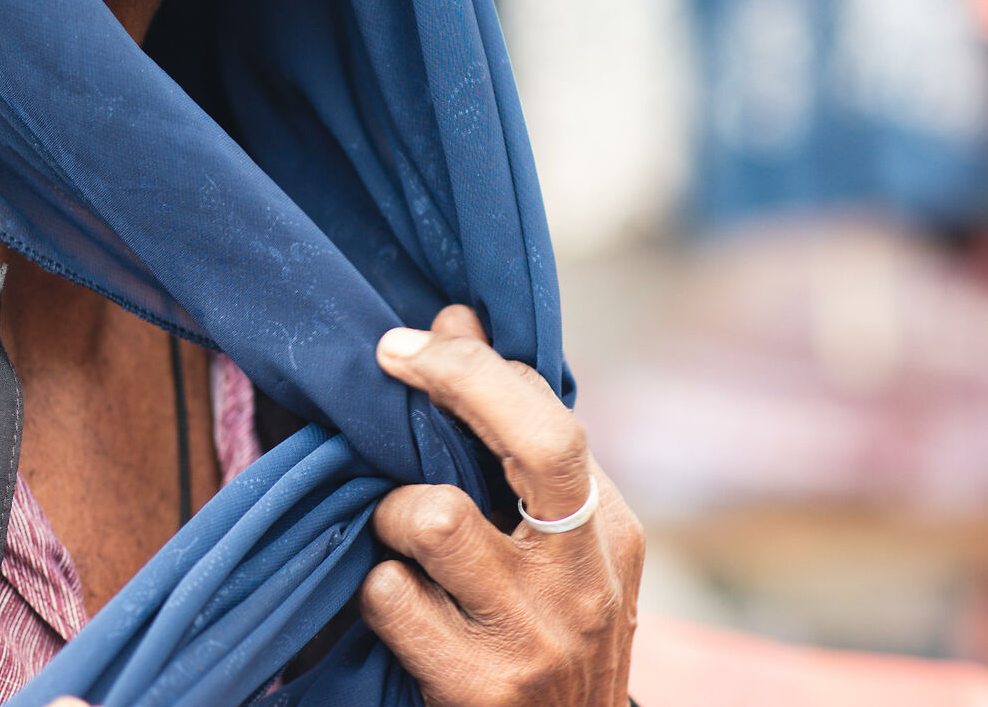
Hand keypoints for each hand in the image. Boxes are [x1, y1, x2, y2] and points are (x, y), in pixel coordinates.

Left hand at [363, 306, 641, 706]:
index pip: (554, 418)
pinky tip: (396, 607)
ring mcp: (538, 637)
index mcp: (610, 533)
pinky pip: (390, 596)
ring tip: (399, 539)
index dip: (475, 365)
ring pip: (435, 518)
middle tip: (392, 362)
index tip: (412, 342)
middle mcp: (586, 580)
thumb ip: (510, 444)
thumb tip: (456, 317)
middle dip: (456, 382)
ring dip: (392, 516)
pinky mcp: (481, 688)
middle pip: (534, 443)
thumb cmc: (539, 640)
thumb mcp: (551, 551)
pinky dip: (376, 589)